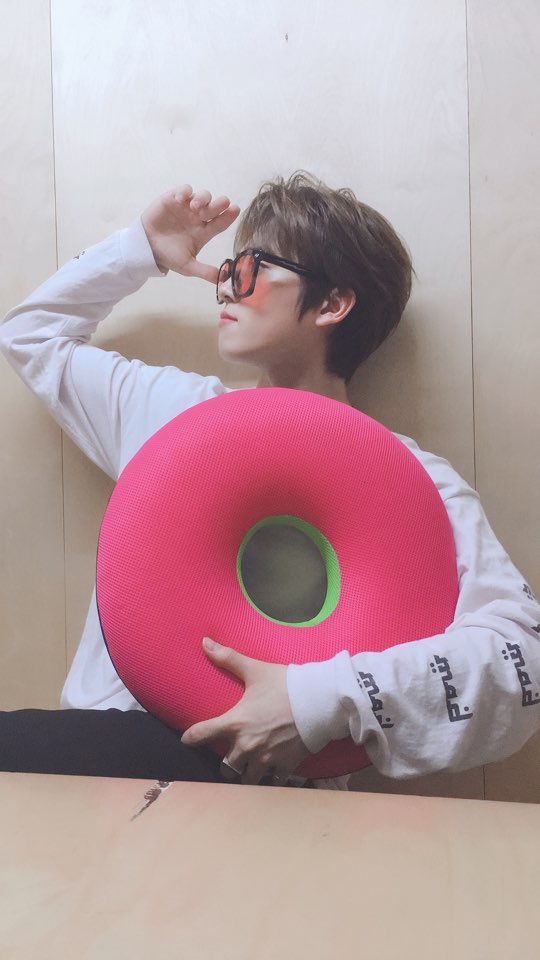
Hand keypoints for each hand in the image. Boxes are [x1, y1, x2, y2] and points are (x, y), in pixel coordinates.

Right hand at [140, 186, 239, 279]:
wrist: (146, 248)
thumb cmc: (169, 256)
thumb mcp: (187, 266)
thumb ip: (205, 271)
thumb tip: (223, 279)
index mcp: (204, 232)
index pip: (220, 223)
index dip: (228, 217)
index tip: (235, 210)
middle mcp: (198, 217)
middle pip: (213, 208)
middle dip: (219, 205)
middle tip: (223, 203)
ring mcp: (187, 207)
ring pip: (201, 196)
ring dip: (202, 199)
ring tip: (196, 206)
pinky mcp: (174, 198)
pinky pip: (183, 190)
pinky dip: (184, 192)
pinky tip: (182, 198)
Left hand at [181, 638, 310, 784]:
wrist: (321, 701)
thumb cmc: (286, 684)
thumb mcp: (255, 670)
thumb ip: (228, 658)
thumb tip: (205, 642)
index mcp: (235, 723)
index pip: (201, 734)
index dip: (190, 738)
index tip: (186, 740)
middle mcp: (247, 745)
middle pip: (226, 766)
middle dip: (226, 763)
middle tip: (230, 756)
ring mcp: (266, 759)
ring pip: (247, 778)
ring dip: (246, 773)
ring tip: (249, 767)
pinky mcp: (285, 765)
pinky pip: (273, 781)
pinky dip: (271, 778)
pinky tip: (273, 772)